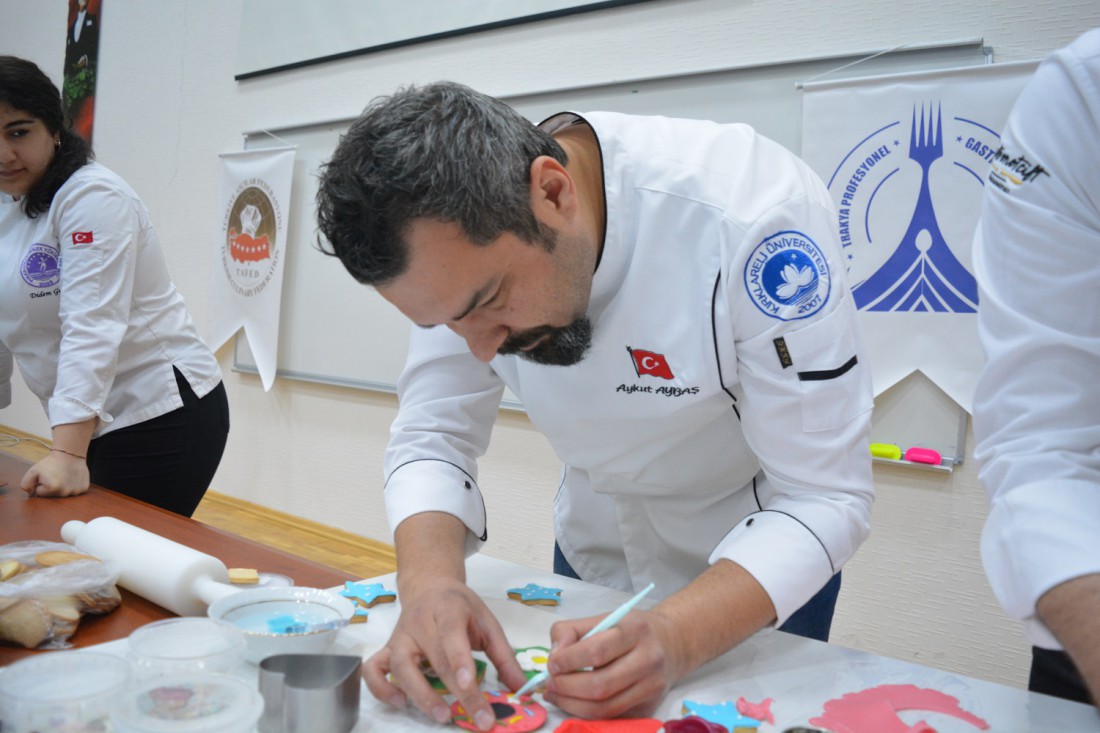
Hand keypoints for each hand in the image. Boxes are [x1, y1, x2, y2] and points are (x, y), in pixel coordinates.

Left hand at [20, 451, 89, 497]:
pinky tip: (72, 478)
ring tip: (64, 476)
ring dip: (62, 487)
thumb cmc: (50, 463)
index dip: (40, 484)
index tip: (46, 476)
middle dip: (50, 487)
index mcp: (52, 488)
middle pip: (52, 496)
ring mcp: (76, 491)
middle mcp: (65, 492)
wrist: (70, 454)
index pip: (39, 493)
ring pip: (63, 495)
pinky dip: (72, 486)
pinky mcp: (83, 489)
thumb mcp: (33, 471)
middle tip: (55, 476)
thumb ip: (25, 485)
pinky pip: (74, 492)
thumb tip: (31, 495)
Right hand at [363, 577, 526, 730]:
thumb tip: (521, 688)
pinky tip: (400, 703)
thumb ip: (503, 655)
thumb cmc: (460, 607)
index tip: (470, 687)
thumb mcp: (487, 621)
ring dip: (420, 694)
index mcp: (448, 610)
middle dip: (457, 692)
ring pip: (401, 667)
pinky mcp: (387, 648)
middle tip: (478, 717)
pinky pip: (374, 669)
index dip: (460, 662)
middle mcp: (420, 623)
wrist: (429, 587)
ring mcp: (400, 636)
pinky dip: (381, 688)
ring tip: (442, 716)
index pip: (452, 637)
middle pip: (435, 659)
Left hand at [542, 607, 684, 718]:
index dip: (569, 660)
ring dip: (571, 704)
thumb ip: (573, 630)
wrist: (672, 645)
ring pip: (604, 708)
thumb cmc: (633, 630)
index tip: (552, 663)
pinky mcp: (648, 708)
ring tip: (555, 694)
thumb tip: (554, 655)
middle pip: (600, 685)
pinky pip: (611, 717)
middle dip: (566, 687)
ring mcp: (651, 688)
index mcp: (636, 630)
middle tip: (550, 682)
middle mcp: (648, 660)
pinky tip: (572, 702)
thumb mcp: (606, 616)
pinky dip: (585, 713)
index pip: (597, 651)